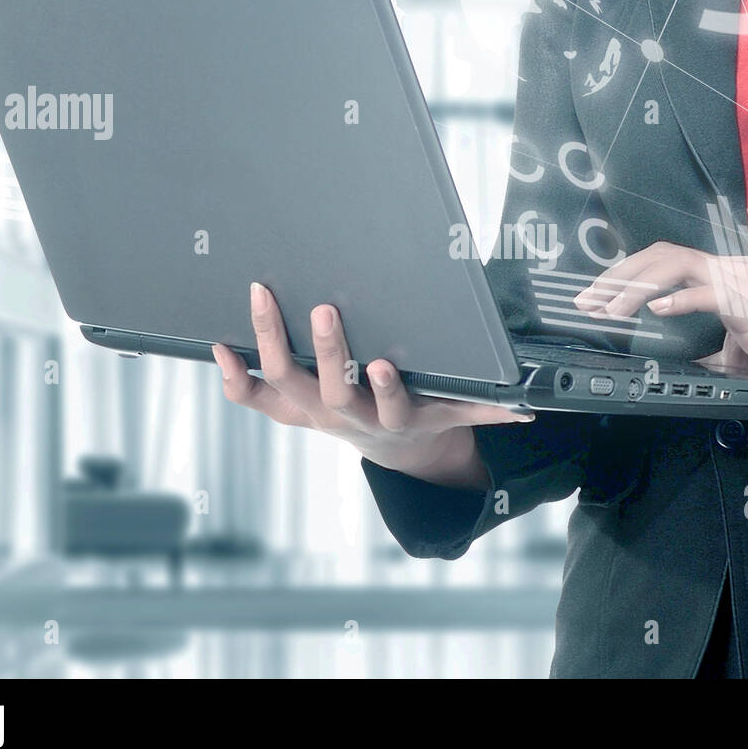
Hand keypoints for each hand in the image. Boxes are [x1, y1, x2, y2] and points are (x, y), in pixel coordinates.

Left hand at [212, 282, 530, 489]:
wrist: (395, 448)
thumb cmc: (426, 410)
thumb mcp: (458, 410)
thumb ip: (489, 407)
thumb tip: (528, 406)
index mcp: (393, 416)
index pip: (390, 407)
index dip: (384, 390)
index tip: (381, 364)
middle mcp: (349, 418)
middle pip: (328, 392)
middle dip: (324, 351)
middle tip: (323, 309)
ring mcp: (315, 414)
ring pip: (285, 387)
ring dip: (270, 347)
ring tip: (260, 300)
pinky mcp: (292, 410)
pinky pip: (255, 400)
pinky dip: (234, 378)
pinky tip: (218, 346)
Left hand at [572, 241, 747, 381]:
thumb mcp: (730, 353)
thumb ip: (701, 348)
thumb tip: (673, 359)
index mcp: (724, 274)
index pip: (665, 261)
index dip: (627, 275)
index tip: (597, 298)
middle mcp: (729, 268)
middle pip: (660, 255)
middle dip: (617, 276)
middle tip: (586, 301)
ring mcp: (739, 280)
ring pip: (674, 265)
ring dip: (635, 287)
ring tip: (610, 309)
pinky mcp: (747, 301)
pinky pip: (705, 293)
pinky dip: (677, 299)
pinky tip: (654, 311)